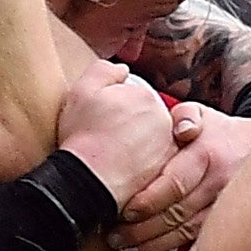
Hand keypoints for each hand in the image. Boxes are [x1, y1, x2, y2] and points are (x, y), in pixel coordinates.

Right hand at [50, 60, 176, 204]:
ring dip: (137, 145)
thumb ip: (104, 70)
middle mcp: (164, 119)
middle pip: (145, 117)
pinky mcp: (166, 172)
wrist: (90, 180)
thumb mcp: (82, 89)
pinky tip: (122, 170)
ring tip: (113, 156)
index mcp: (146, 96)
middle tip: (106, 138)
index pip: (132, 96)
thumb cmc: (84, 136)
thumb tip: (122, 70)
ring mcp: (168, 147)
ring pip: (152, 140)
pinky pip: (153, 163)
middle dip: (129, 125)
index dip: (113, 107)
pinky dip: (141, 165)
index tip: (100, 120)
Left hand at [105, 104, 250, 250]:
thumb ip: (185, 116)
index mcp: (208, 155)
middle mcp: (220, 184)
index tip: (124, 212)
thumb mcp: (204, 115)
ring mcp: (229, 208)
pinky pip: (209, 248)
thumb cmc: (222, 134)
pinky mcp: (234, 226)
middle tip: (114, 238)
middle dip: (142, 229)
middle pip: (176, 213)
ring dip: (155, 247)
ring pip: (188, 233)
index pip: (174, 182)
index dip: (148, 201)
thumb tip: (180, 129)